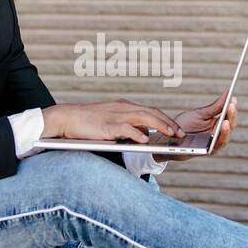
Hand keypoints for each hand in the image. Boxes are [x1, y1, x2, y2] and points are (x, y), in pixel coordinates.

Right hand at [41, 100, 182, 143]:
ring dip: (160, 126)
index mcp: (125, 106)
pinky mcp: (107, 125)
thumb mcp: (112, 122)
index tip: (177, 128)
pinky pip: (125, 129)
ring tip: (171, 135)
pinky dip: (137, 134)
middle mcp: (123, 108)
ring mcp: (115, 116)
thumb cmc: (88, 122)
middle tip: (181, 133)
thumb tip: (144, 135)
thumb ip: (129, 126)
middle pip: (152, 113)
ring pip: (143, 118)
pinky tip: (146, 140)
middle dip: (168, 123)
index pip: (151, 111)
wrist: (67, 117)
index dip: (166, 119)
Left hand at [151, 92, 236, 163]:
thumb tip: (228, 92)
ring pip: (225, 138)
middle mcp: (217, 134)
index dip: (232, 108)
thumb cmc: (185, 125)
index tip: (233, 98)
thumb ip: (216, 106)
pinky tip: (218, 131)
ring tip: (226, 120)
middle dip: (231, 116)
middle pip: (230, 126)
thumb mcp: (201, 113)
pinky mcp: (207, 151)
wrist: (169, 137)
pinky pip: (216, 146)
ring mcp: (213, 143)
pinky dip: (219, 139)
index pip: (229, 116)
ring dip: (227, 129)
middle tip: (231, 106)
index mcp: (217, 124)